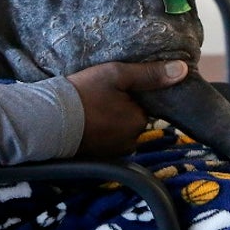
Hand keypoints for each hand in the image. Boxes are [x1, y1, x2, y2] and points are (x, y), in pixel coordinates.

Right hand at [66, 59, 187, 156]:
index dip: (132, 97)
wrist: (46, 119)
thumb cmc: (83, 93)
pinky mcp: (96, 158)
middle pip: (133, 121)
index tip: (116, 89)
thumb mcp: (117, 74)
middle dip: (122, 111)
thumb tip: (183, 70)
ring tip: (92, 109)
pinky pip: (106, 142)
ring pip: (119, 132)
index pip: (144, 108)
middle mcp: (130, 142)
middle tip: (101, 97)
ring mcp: (112, 153)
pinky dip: (100, 133)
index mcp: (138, 122)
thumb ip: (150, 74)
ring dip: (111, 123)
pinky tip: (86, 122)